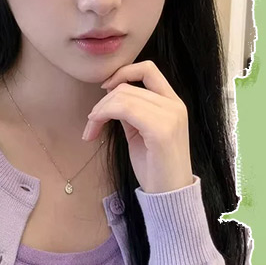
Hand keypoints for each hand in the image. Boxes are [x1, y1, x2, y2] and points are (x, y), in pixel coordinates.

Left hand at [82, 60, 194, 193]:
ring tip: (91, 129)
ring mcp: (170, 116)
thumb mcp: (140, 133)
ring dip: (99, 111)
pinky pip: (125, 109)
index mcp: (173, 103)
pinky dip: (103, 115)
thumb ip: (131, 113)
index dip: (123, 72)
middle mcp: (175, 105)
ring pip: (122, 96)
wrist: (169, 195)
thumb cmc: (155, 168)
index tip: (105, 88)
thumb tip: (110, 97)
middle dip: (102, 102)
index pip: (148, 69)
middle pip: (127, 86)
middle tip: (91, 122)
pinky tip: (95, 130)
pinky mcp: (161, 130)